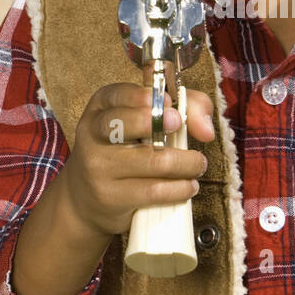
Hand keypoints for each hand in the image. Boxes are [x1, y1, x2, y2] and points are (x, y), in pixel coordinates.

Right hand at [59, 74, 216, 240]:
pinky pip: (154, 191)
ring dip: (186, 163)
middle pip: (123, 122)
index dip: (144, 97)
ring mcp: (98, 167)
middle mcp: (93, 134)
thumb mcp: (148, 120)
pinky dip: (180, 188)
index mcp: (101, 107)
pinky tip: (188, 186)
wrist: (88, 199)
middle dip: (157, 122)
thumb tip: (206, 129)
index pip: (118, 94)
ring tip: (197, 165)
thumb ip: (186, 108)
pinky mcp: (110, 197)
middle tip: (179, 126)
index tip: (169, 103)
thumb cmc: (128, 151)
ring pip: (151, 160)